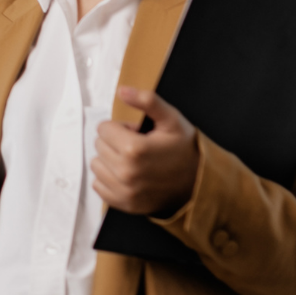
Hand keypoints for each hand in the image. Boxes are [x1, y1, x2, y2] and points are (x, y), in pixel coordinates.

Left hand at [91, 86, 201, 215]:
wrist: (198, 183)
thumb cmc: (184, 150)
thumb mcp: (171, 119)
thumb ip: (147, 101)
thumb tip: (122, 91)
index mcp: (134, 149)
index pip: (103, 128)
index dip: (122, 128)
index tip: (139, 135)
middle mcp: (125, 172)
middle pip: (99, 145)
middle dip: (116, 143)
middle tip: (139, 148)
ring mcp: (124, 191)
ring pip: (96, 165)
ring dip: (110, 160)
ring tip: (134, 162)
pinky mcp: (123, 203)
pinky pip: (98, 185)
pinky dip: (109, 179)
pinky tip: (128, 176)